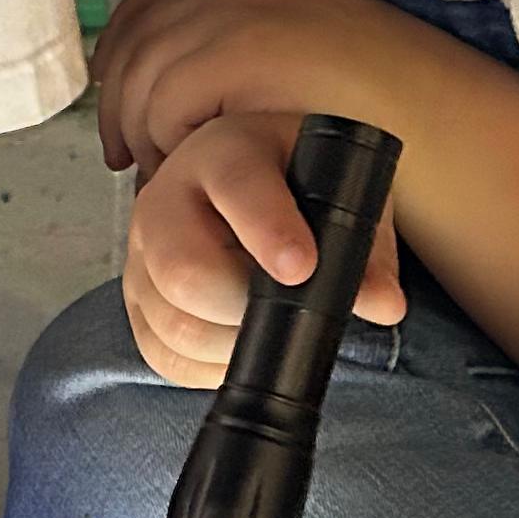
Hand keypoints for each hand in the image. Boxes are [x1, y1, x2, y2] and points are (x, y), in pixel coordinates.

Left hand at [93, 0, 425, 178]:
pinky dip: (165, 140)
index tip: (115, 90)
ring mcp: (237, 12)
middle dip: (119, 99)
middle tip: (124, 152)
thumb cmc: (365, 103)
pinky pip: (166, 101)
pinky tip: (186, 166)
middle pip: (137, 36)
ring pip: (143, 75)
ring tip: (159, 169)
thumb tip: (165, 80)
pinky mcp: (238, 52)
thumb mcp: (293, 53)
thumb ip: (235, 48)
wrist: (421, 114)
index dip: (120, 45)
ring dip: (140, 129)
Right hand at [124, 110, 407, 386]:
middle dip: (241, 306)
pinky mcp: (136, 298)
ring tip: (267, 325)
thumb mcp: (343, 198)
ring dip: (230, 342)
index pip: (236, 186)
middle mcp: (167, 196)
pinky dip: (206, 365)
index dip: (267, 231)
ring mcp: (142, 251)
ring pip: (172, 322)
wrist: (264, 187)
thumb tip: (382, 304)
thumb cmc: (305, 189)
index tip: (302, 270)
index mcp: (224, 151)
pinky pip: (161, 353)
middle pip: (182, 270)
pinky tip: (237, 341)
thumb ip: (365, 249)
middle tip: (286, 310)